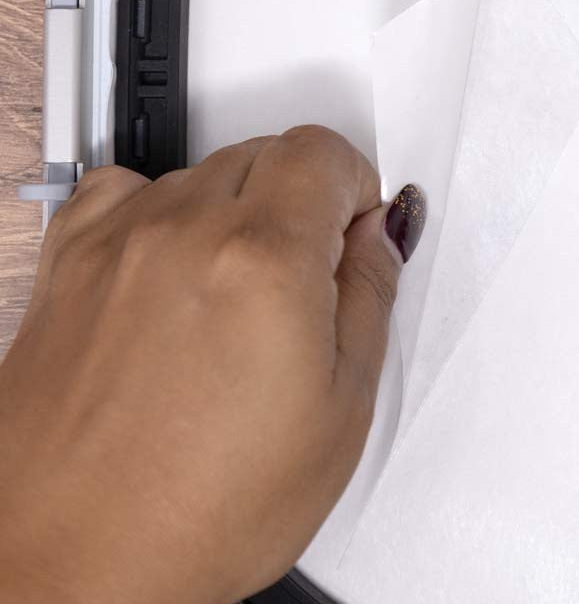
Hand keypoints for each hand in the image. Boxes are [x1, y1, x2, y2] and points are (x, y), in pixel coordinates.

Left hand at [0, 126, 422, 603]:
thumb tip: (381, 234)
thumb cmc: (196, 514)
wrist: (70, 574)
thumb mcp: (339, 412)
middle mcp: (186, 232)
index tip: (353, 229)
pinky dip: (157, 209)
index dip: (355, 186)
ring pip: (202, 170)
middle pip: (267, 152)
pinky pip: (122, 190)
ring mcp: (119, 245)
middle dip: (302, 199)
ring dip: (235, 209)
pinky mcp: (67, 267)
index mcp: (265, 259)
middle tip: (304, 278)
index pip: (323, 150)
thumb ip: (370, 296)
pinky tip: (172, 265)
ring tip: (235, 296)